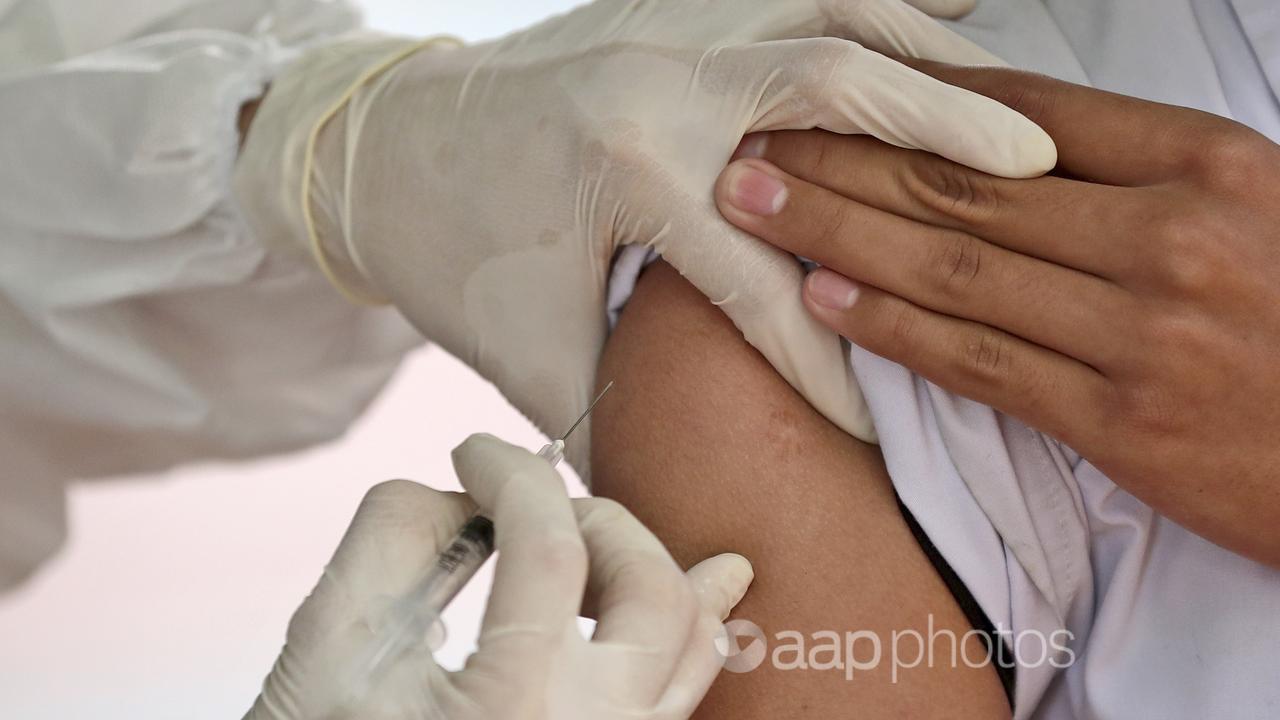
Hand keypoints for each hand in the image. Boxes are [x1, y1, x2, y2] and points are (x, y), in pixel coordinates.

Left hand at [237, 0, 1057, 472]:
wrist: (375, 153)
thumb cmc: (450, 257)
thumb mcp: (527, 353)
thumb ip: (618, 411)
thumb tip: (679, 490)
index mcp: (628, 166)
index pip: (768, 271)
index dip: (828, 358)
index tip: (879, 423)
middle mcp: (660, 76)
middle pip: (837, 86)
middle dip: (942, 136)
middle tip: (1032, 176)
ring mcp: (667, 17)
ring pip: (831, 4)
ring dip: (924, 48)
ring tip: (1002, 98)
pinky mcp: (662, 0)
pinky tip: (936, 16)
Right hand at [247, 434, 753, 719]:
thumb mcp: (325, 647)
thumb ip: (393, 537)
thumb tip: (470, 492)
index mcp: (512, 711)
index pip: (549, 548)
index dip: (512, 473)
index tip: (474, 452)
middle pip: (650, 590)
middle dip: (594, 518)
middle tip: (531, 503)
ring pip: (693, 642)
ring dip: (648, 564)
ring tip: (595, 530)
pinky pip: (686, 691)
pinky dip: (692, 625)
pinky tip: (702, 584)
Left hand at [713, 64, 1279, 566]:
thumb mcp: (1248, 206)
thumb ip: (1133, 173)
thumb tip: (999, 147)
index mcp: (1205, 162)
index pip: (1025, 109)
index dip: (908, 98)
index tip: (829, 90)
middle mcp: (1168, 235)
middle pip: (964, 182)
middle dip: (841, 160)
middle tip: (752, 146)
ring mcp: (1142, 330)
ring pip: (955, 265)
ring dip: (837, 232)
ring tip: (754, 209)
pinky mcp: (1120, 421)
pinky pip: (980, 360)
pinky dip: (893, 326)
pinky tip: (823, 299)